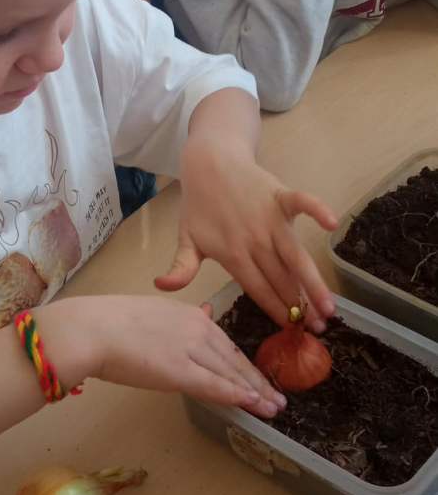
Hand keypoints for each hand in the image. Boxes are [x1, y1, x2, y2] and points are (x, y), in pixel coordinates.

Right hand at [48, 295, 284, 417]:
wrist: (92, 329)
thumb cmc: (111, 322)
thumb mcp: (154, 310)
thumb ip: (181, 318)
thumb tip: (206, 311)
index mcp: (190, 314)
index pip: (224, 344)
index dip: (243, 365)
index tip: (257, 378)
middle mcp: (197, 328)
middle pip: (234, 359)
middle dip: (257, 381)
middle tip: (277, 398)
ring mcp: (190, 350)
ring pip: (230, 373)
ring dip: (254, 392)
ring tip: (273, 408)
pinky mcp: (180, 371)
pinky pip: (215, 385)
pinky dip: (237, 395)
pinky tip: (254, 405)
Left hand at [156, 132, 336, 331]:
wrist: (209, 163)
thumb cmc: (199, 204)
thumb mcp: (186, 239)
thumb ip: (181, 267)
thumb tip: (162, 287)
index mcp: (232, 255)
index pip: (258, 290)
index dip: (276, 311)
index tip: (292, 331)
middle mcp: (255, 241)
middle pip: (281, 279)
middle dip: (300, 307)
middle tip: (319, 329)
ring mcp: (270, 219)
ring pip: (296, 256)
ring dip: (314, 281)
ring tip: (330, 306)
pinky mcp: (280, 196)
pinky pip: (302, 202)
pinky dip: (317, 209)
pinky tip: (332, 224)